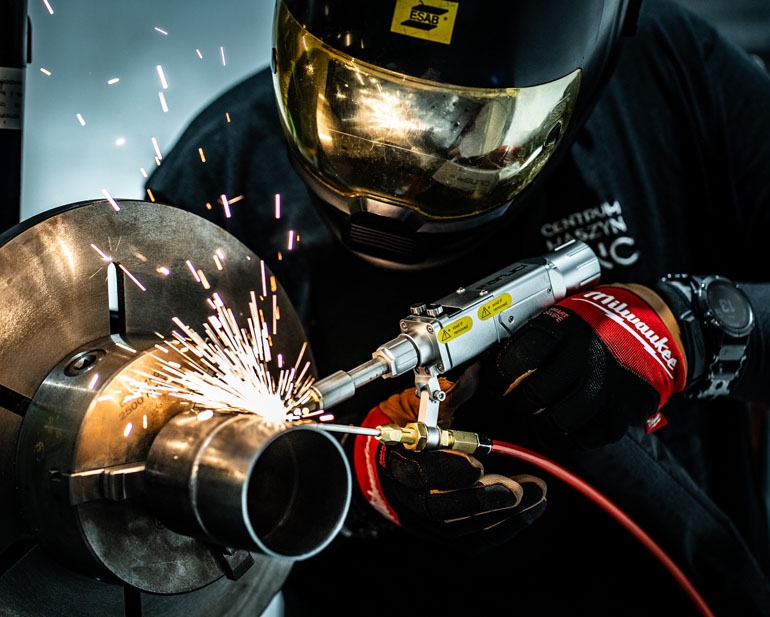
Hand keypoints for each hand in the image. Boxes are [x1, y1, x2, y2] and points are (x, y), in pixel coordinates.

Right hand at [353, 369, 546, 550]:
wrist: (393, 461)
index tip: (477, 463)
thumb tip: (476, 372)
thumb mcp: (426, 406)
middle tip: (517, 488)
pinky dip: (504, 526)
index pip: (419, 470)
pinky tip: (530, 509)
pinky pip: (473, 539)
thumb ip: (450, 395)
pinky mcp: (442, 533)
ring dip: (501, 512)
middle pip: (439, 507)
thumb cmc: (413, 428)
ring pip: (459, 527)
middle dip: (482, 499)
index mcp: (399, 459)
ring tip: (535, 493)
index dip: (448, 469)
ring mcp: (423, 518)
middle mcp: (407, 494)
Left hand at [483, 283, 687, 449]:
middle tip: (516, 405)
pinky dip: (573, 438)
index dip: (497, 379)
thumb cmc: (602, 321)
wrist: (656, 325)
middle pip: (535, 394)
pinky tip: (568, 429)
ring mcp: (607, 382)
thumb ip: (536, 335)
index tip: (493, 387)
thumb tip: (495, 364)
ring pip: (559, 420)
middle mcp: (585, 354)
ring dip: (543, 426)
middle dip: (518, 405)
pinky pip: (590, 436)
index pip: (518, 358)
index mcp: (565, 326)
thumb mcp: (566, 313)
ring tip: (539, 420)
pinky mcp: (626, 406)